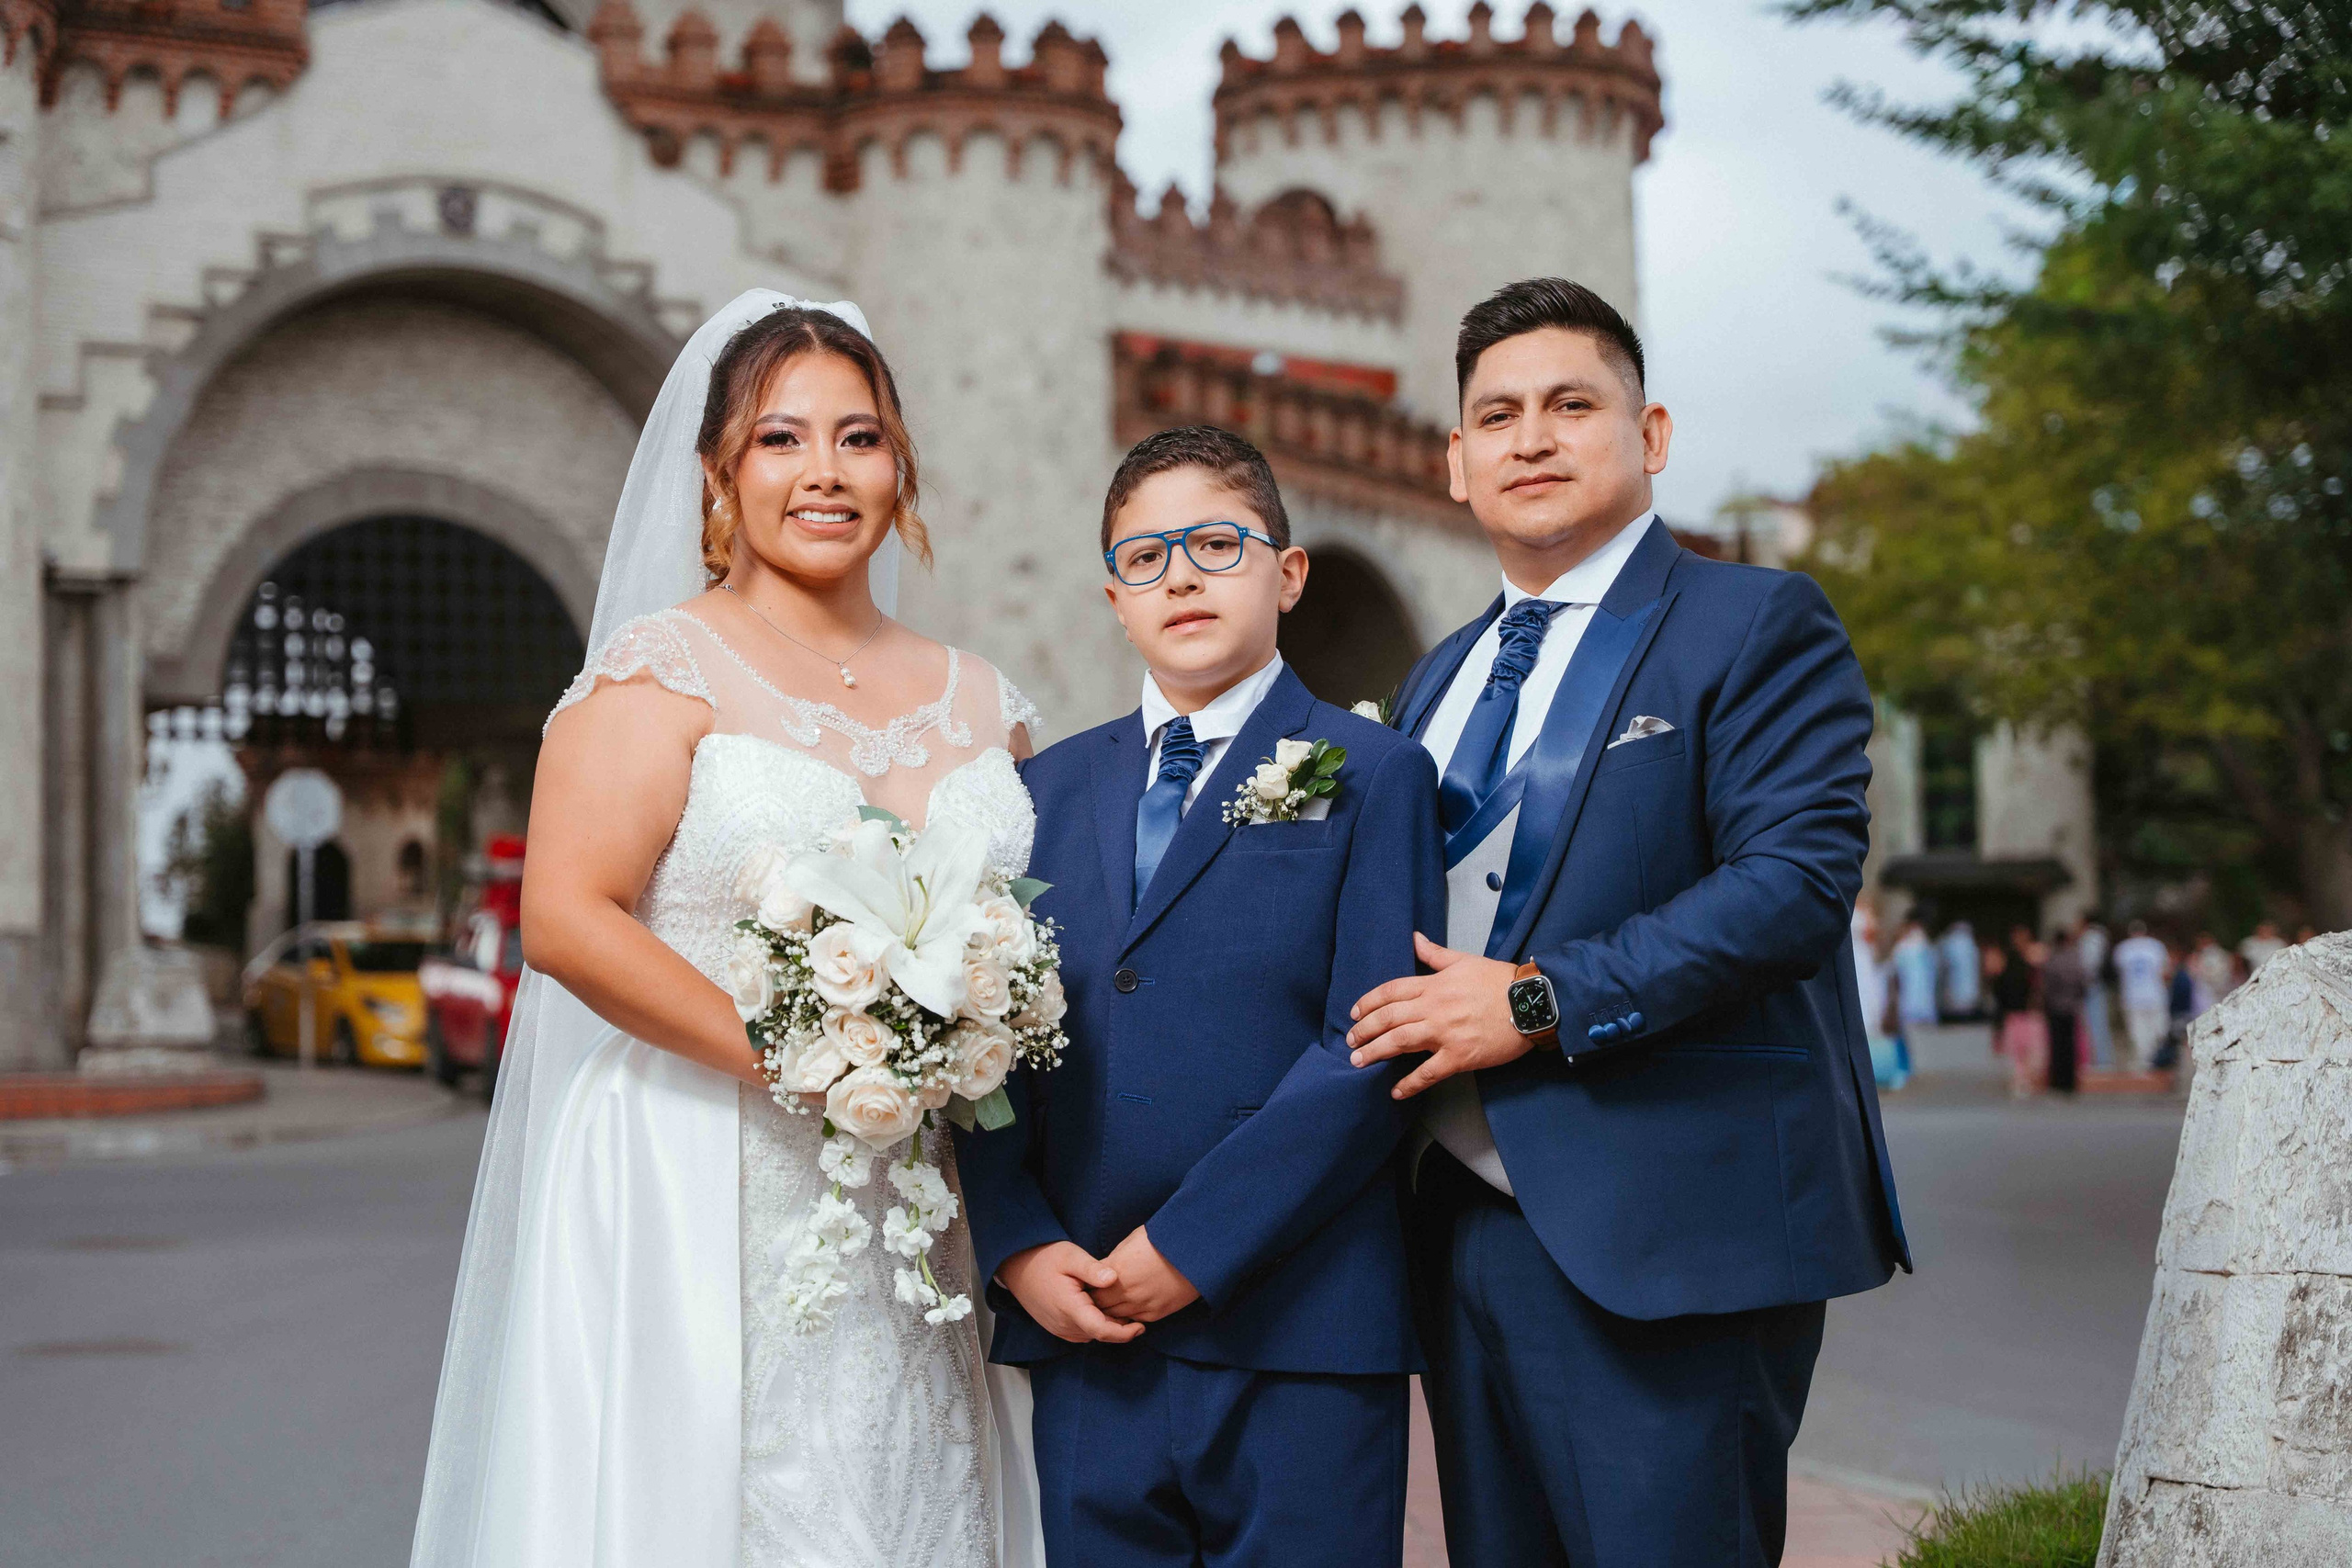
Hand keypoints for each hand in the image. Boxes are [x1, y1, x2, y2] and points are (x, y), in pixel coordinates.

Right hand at [999, 1241, 1145, 1344]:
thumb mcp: (1070, 1256)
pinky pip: (1080, 1333)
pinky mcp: (1056, 1327)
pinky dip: (1093, 1326)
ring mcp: (1058, 1328)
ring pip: (1090, 1335)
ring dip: (1106, 1327)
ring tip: (1119, 1309)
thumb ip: (1092, 1269)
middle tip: (1136, 1313)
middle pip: (1098, 1335)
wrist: (1017, 1266)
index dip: (1124, 1333)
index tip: (1141, 1325)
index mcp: (1069, 1307)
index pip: (1101, 1330)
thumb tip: (1114, 1278)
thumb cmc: (1044, 1258)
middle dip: (1119, 1329)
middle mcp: (1063, 1324)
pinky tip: (1099, 1309)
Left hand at [1089, 1226, 1200, 1323]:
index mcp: (1117, 1270)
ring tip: (1112, 1303)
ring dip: (1111, 1311)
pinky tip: (1129, 1308)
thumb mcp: (1131, 1241)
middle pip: (1099, 1306)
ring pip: (1115, 1317)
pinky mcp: (1157, 1313)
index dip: (1087, 1287)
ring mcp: (1142, 1304)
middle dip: (1096, 1301)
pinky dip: (1128, 1316)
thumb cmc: (1163, 1238)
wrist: (1197, 1250)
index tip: (1088, 1284)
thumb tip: (1104, 1271)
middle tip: (1097, 1297)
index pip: (1089, 1287)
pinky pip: (1134, 1320)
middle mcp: (1126, 1291)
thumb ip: (1114, 1260)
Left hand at [1346, 932, 1532, 1098]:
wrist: (1531, 1003)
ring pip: (1400, 1043)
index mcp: (1434, 984)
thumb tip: (1414, 938)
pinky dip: (1410, 1083)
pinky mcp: (1460, 1056)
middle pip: (1389, 1018)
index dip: (1368, 1002)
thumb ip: (1435, 954)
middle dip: (1365, 1030)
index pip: (1391, 991)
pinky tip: (1396, 1091)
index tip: (1354, 1013)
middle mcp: (1434, 1008)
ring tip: (1358, 1061)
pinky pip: (1428, 1073)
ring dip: (1375, 1052)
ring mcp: (1445, 1033)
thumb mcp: (1465, 961)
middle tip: (1351, 1041)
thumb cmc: (1500, 981)